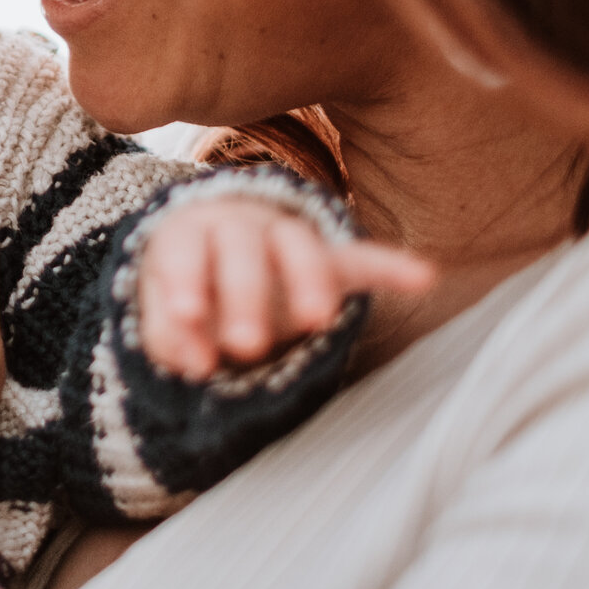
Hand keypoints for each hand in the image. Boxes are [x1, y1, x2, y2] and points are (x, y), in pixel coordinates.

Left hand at [137, 196, 434, 380]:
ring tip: (317, 320)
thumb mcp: (164, 311)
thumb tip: (196, 364)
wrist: (215, 249)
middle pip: (242, 247)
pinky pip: (360, 259)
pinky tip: (423, 277)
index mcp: (190, 231)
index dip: (187, 283)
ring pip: (299, 247)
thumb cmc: (186, 286)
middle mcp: (239, 224)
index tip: (189, 317)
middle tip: (246, 345)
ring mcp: (285, 238)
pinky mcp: (326, 261)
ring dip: (307, 281)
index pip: (185, 251)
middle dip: (245, 294)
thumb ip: (172, 334)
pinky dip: (390, 266)